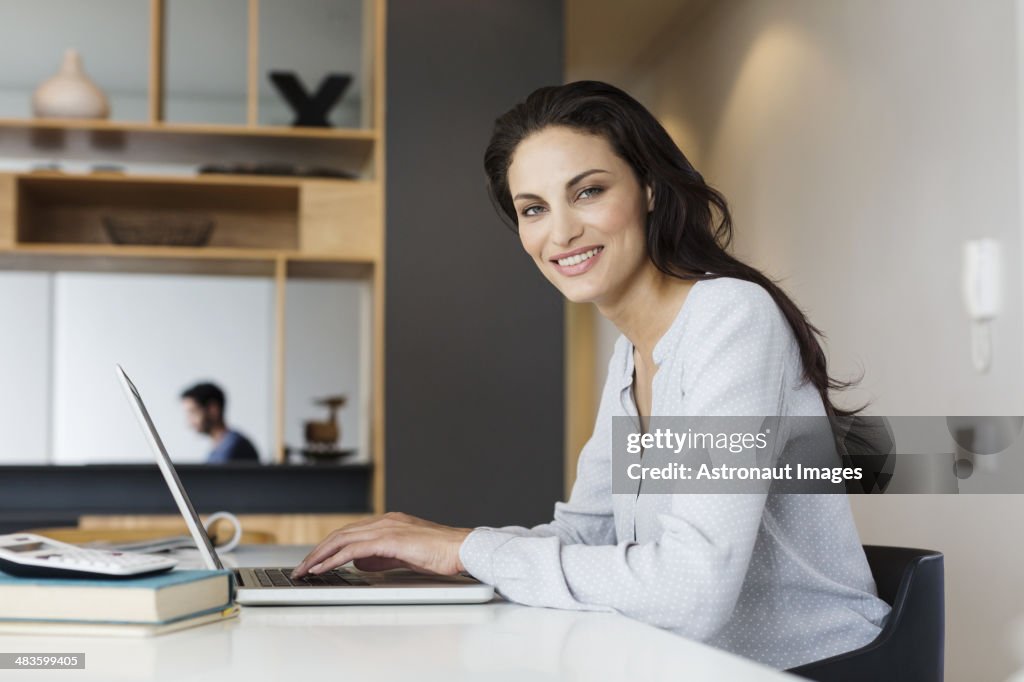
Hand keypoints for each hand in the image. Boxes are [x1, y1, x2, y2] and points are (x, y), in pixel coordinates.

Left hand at [290, 512, 473, 578]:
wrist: (460, 548)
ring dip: (320, 555)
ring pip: (343, 539)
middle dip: (318, 551)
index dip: (329, 546)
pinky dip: (335, 559)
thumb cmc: (440, 554)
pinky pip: (354, 549)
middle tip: (302, 567)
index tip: (314, 561)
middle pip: (341, 533)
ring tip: (305, 570)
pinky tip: (323, 568)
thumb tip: (359, 563)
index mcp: (389, 522)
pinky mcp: (390, 540)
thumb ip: (381, 557)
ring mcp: (387, 528)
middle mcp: (384, 521)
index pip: (350, 532)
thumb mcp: (404, 556)